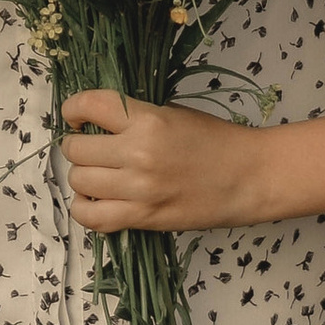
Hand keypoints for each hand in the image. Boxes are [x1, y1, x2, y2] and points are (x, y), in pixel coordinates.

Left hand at [60, 89, 259, 235]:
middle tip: (92, 147)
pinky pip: (92, 218)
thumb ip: (134, 116)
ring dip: (83, 176)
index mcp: (148, 120)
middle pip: (76, 149)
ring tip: (98, 173)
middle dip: (78, 145)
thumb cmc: (217, 141)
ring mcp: (139, 190)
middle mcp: (138, 154)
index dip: (73, 109)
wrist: (251, 177)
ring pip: (79, 182)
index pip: (89, 105)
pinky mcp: (144, 218)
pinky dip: (85, 208)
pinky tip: (96, 200)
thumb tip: (96, 122)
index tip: (77, 116)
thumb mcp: (174, 113)